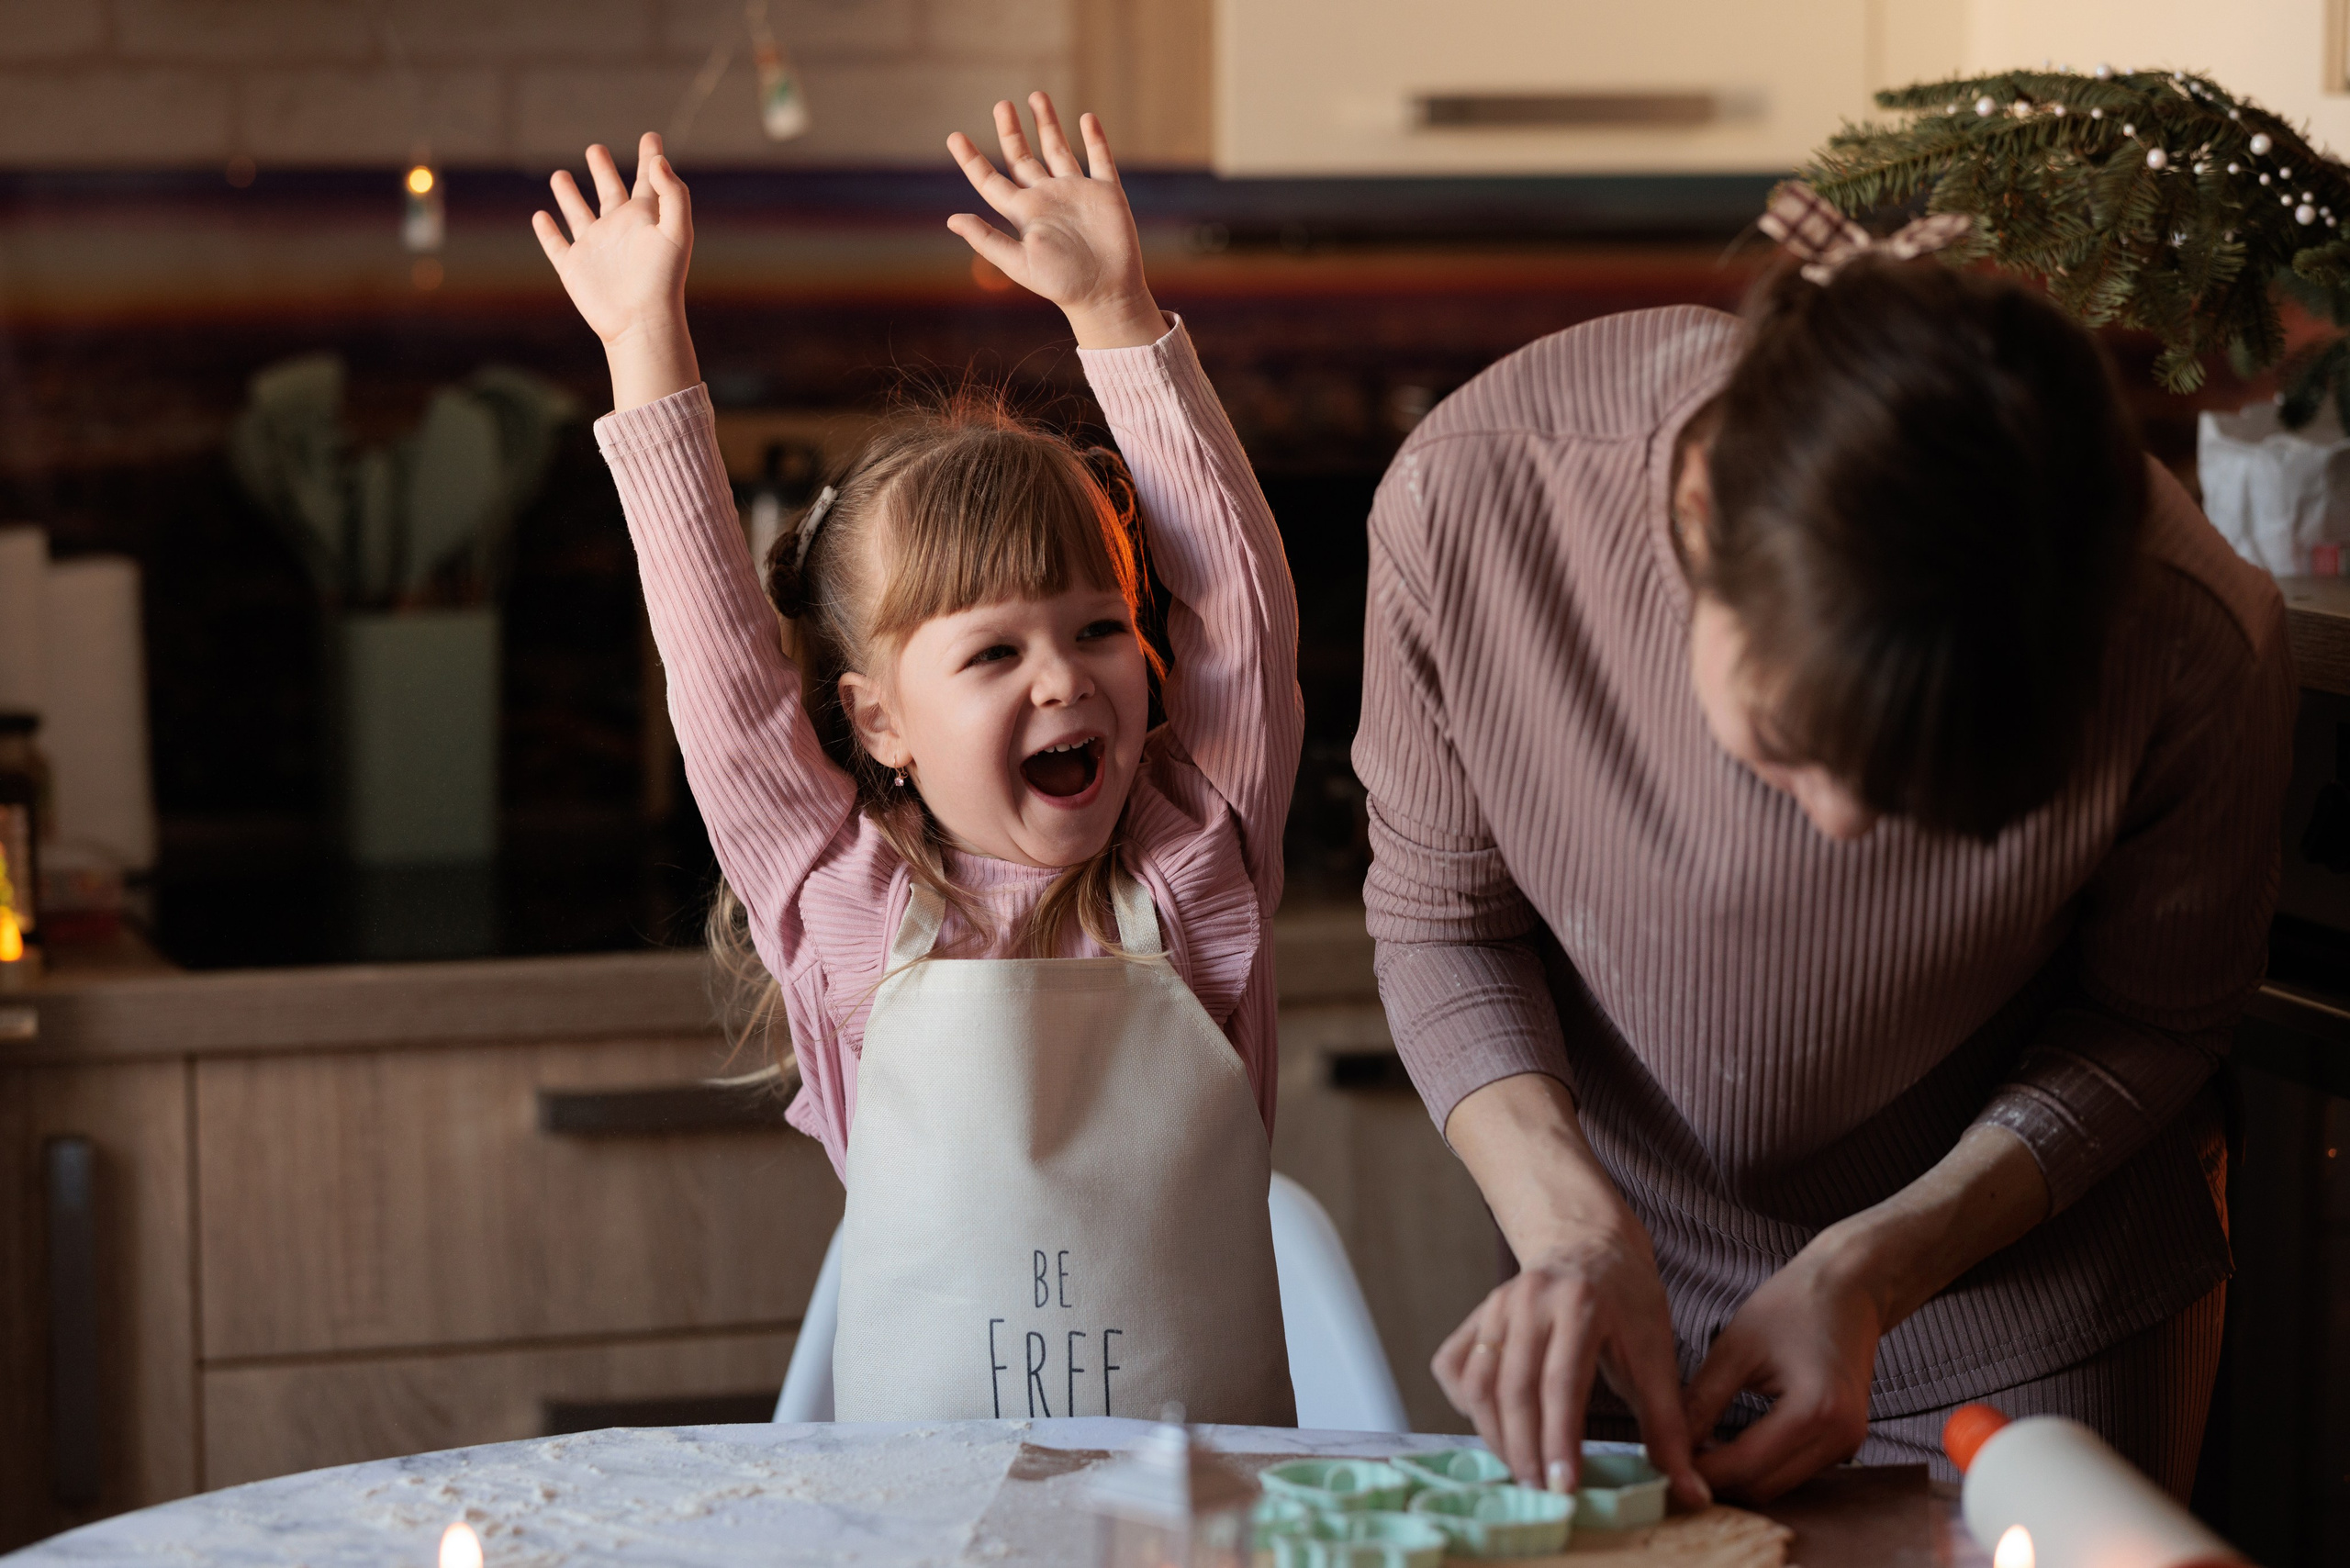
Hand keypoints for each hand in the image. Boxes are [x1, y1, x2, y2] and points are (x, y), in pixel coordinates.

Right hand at [532, 131, 699, 409]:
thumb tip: (659, 161)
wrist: (640, 321)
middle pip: (609, 191)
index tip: (651, 137)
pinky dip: (546, 231)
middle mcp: (618, 229)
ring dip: (568, 195)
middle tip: (596, 148)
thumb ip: (672, 193)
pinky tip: (540, 216)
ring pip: (578, 213)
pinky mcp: (574, 267)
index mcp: (644, 219)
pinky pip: (557, 245)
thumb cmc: (663, 279)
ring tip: (559, 174)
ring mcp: (594, 248)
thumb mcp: (677, 231)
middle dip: (603, 169)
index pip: (648, 180)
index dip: (651, 158)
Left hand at [945, 93, 1162, 348]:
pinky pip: (1100, 159)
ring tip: (1036, 96)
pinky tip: (1086, 119)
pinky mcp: (1106, 193)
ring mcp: (1077, 193)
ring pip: (1058, 149)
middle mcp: (1047, 198)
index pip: (990, 181)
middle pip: (1023, 157)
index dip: (971, 160)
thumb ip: (987, 239)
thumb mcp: (1018, 262)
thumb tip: (952, 219)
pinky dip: (1094, 138)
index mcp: (1024, 213)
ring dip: (1048, 124)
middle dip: (1011, 131)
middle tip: (1001, 104)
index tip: (954, 136)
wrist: (1107, 294)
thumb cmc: (1061, 284)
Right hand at [1432, 1224, 1709, 1508]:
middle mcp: (1529, 1300)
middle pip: (1514, 1388)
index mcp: (1581, 1305)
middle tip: (1542, 1495)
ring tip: (1524, 1471)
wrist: (1589, 1245)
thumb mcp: (1658, 1357)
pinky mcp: (1476, 1315)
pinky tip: (1495, 1427)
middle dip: (1525, 1451)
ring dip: (1495, 1436)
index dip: (1559, 1440)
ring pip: (1478, 1383)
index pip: (1561, 1382)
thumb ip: (1668, 1428)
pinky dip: (1466, 1405)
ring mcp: (1495, 1305)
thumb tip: (1692, 1494)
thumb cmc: (1628, 1305)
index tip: (1565, 1489)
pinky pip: (1453, 1367)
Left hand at [1681, 1243, 1881, 1502]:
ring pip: (1779, 1486)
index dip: (1699, 1471)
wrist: (1850, 1287)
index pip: (1745, 1466)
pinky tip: (1728, 1447)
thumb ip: (1701, 1401)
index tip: (1662, 1462)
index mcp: (1813, 1411)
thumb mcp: (1735, 1348)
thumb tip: (1668, 1444)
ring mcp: (1848, 1443)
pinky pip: (1794, 1471)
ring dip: (1737, 1477)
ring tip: (1696, 1452)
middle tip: (1673, 1459)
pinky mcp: (1846, 1442)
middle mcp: (1838, 1437)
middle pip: (1763, 1487)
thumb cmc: (1792, 1305)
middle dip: (1715, 1480)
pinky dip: (1759, 1467)